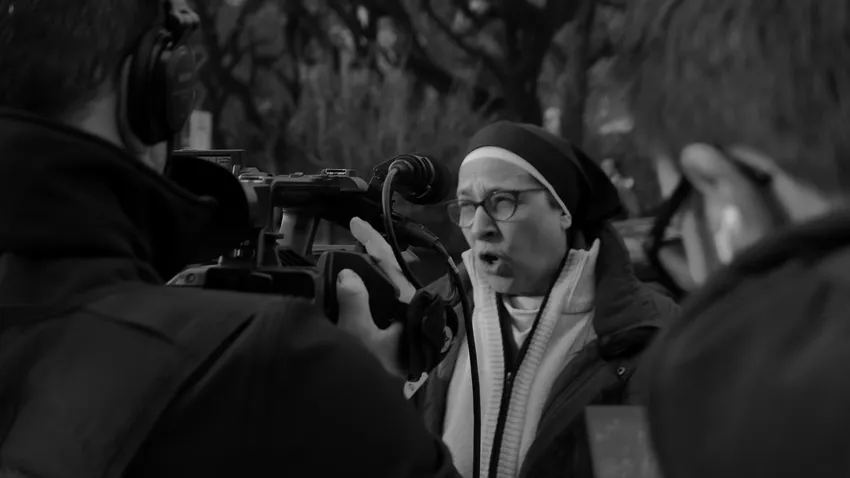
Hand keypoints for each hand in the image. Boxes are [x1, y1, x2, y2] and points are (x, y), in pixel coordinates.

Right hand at [335, 217, 417, 379]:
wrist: (375, 407)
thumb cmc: (373, 374)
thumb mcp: (359, 337)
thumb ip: (354, 303)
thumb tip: (349, 274)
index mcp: (407, 307)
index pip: (392, 265)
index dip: (374, 241)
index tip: (357, 223)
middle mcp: (407, 311)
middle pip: (390, 273)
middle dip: (371, 252)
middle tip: (353, 234)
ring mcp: (400, 322)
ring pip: (384, 287)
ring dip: (367, 270)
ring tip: (350, 253)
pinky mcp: (390, 333)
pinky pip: (377, 303)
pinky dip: (362, 290)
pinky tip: (348, 286)